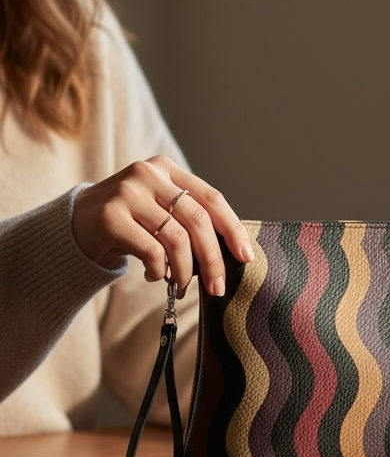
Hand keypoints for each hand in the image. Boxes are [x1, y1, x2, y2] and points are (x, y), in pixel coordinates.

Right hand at [72, 156, 253, 296]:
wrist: (75, 224)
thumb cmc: (128, 221)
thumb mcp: (158, 208)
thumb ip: (188, 218)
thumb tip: (230, 252)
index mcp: (167, 169)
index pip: (211, 198)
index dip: (232, 228)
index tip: (246, 256)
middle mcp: (148, 175)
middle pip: (198, 221)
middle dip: (213, 260)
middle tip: (218, 287)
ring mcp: (128, 193)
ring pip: (177, 239)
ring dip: (186, 271)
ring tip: (181, 284)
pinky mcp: (111, 217)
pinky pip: (152, 251)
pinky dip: (160, 271)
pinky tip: (155, 276)